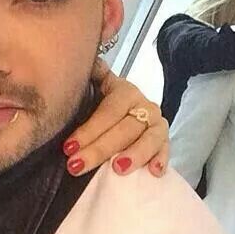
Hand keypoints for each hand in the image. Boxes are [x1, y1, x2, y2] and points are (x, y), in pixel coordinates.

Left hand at [63, 58, 168, 176]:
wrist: (122, 110)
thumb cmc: (100, 102)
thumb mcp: (92, 87)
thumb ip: (88, 76)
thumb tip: (83, 62)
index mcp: (124, 91)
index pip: (108, 111)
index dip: (89, 130)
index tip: (68, 147)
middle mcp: (144, 105)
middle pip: (125, 129)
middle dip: (99, 149)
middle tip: (77, 165)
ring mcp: (156, 124)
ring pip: (148, 140)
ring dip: (134, 155)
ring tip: (117, 169)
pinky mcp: (164, 141)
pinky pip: (166, 150)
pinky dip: (161, 159)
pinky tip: (153, 172)